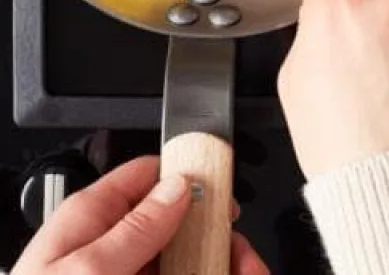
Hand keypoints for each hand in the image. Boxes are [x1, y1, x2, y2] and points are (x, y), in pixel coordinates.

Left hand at [13, 157, 267, 274]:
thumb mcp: (87, 271)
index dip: (192, 180)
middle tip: (247, 265)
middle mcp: (111, 248)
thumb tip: (179, 186)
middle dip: (219, 243)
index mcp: (91, 220)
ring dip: (221, 268)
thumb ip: (136, 228)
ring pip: (187, 264)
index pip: (149, 177)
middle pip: (180, 228)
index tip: (227, 200)